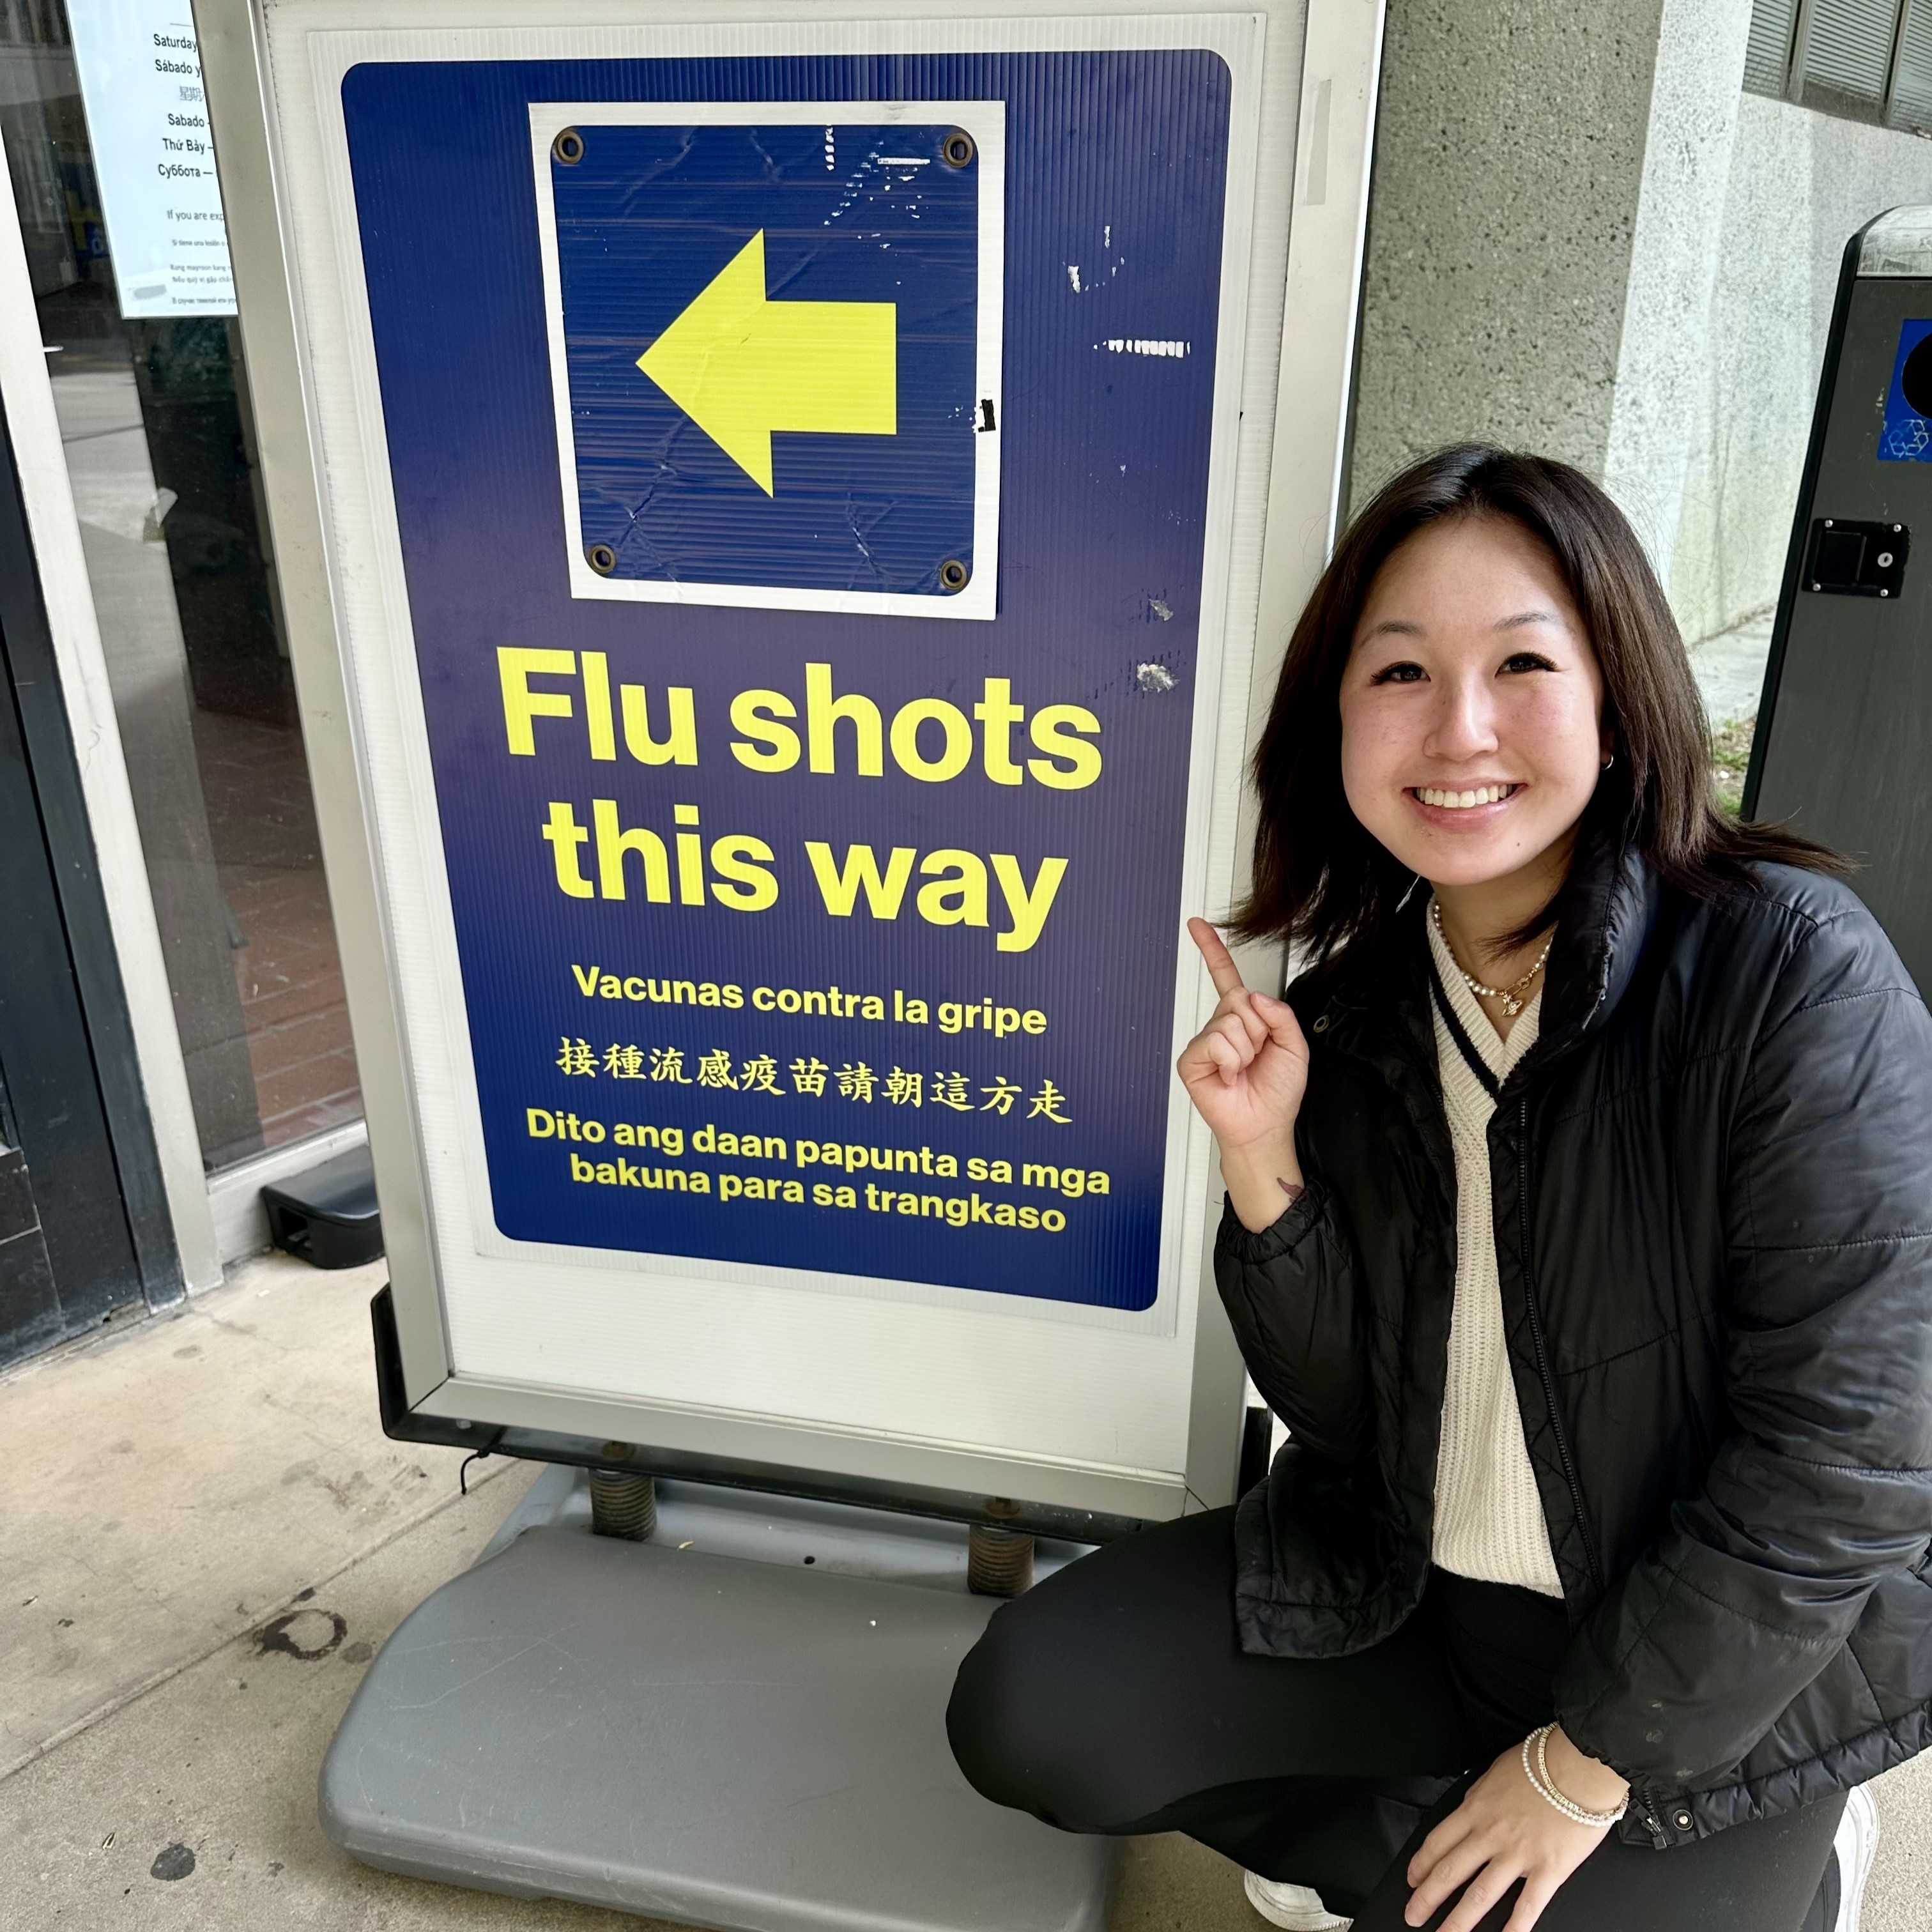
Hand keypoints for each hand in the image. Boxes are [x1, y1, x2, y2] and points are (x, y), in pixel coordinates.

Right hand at [1176, 919, 1309, 1230]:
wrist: (1264, 1127)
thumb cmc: (1277, 1092)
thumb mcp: (1294, 1047)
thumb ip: (1281, 1015)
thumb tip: (1253, 997)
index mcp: (1244, 1018)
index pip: (1225, 976)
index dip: (1212, 949)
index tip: (1197, 925)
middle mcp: (1221, 1026)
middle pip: (1238, 999)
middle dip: (1258, 1029)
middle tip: (1257, 1056)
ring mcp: (1205, 1042)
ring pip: (1230, 1022)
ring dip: (1247, 1049)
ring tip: (1244, 1070)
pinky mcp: (1192, 1059)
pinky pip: (1216, 1042)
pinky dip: (1231, 1060)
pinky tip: (1230, 1076)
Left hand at [1403, 1729, 1626, 1930]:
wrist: (1579, 1765)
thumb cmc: (1542, 1762)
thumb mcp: (1496, 1772)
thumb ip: (1482, 1796)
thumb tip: (1472, 1806)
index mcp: (1476, 1808)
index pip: (1438, 1842)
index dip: (1421, 1864)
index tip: (1412, 1879)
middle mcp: (1491, 1834)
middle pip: (1450, 1871)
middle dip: (1427, 1898)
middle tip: (1413, 1915)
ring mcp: (1517, 1854)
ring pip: (1479, 1894)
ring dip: (1459, 1920)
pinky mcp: (1548, 1870)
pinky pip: (1527, 1906)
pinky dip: (1514, 1928)